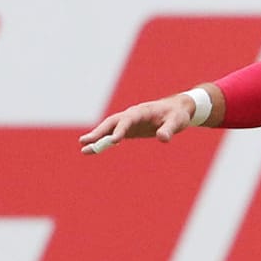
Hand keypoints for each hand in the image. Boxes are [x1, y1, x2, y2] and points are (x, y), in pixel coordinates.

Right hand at [79, 95, 194, 153]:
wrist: (176, 110)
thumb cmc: (177, 114)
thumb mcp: (176, 121)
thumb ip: (169, 129)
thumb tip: (163, 139)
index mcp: (141, 111)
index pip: (128, 120)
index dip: (120, 129)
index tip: (114, 140)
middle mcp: (131, 115)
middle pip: (111, 123)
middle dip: (98, 132)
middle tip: (84, 142)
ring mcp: (128, 122)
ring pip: (109, 129)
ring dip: (97, 138)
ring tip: (84, 149)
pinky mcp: (129, 129)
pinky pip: (114, 135)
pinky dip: (105, 141)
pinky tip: (95, 149)